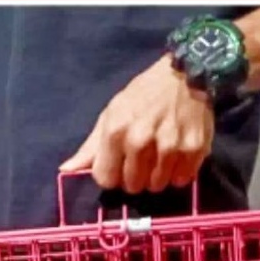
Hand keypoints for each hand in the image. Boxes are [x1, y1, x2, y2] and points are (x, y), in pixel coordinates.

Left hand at [60, 56, 213, 193]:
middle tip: (142, 158)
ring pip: (156, 186)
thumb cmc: (144, 95)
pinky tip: (177, 156)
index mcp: (116, 131)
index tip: (119, 163)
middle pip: (132, 186)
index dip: (111, 174)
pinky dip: (178, 173)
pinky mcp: (193, 151)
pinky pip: (180, 180)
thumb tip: (66, 170)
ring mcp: (169, 147)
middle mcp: (141, 141)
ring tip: (160, 156)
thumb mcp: (112, 113)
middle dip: (134, 177)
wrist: (187, 73)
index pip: (106, 180)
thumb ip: (90, 147)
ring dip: (157, 176)